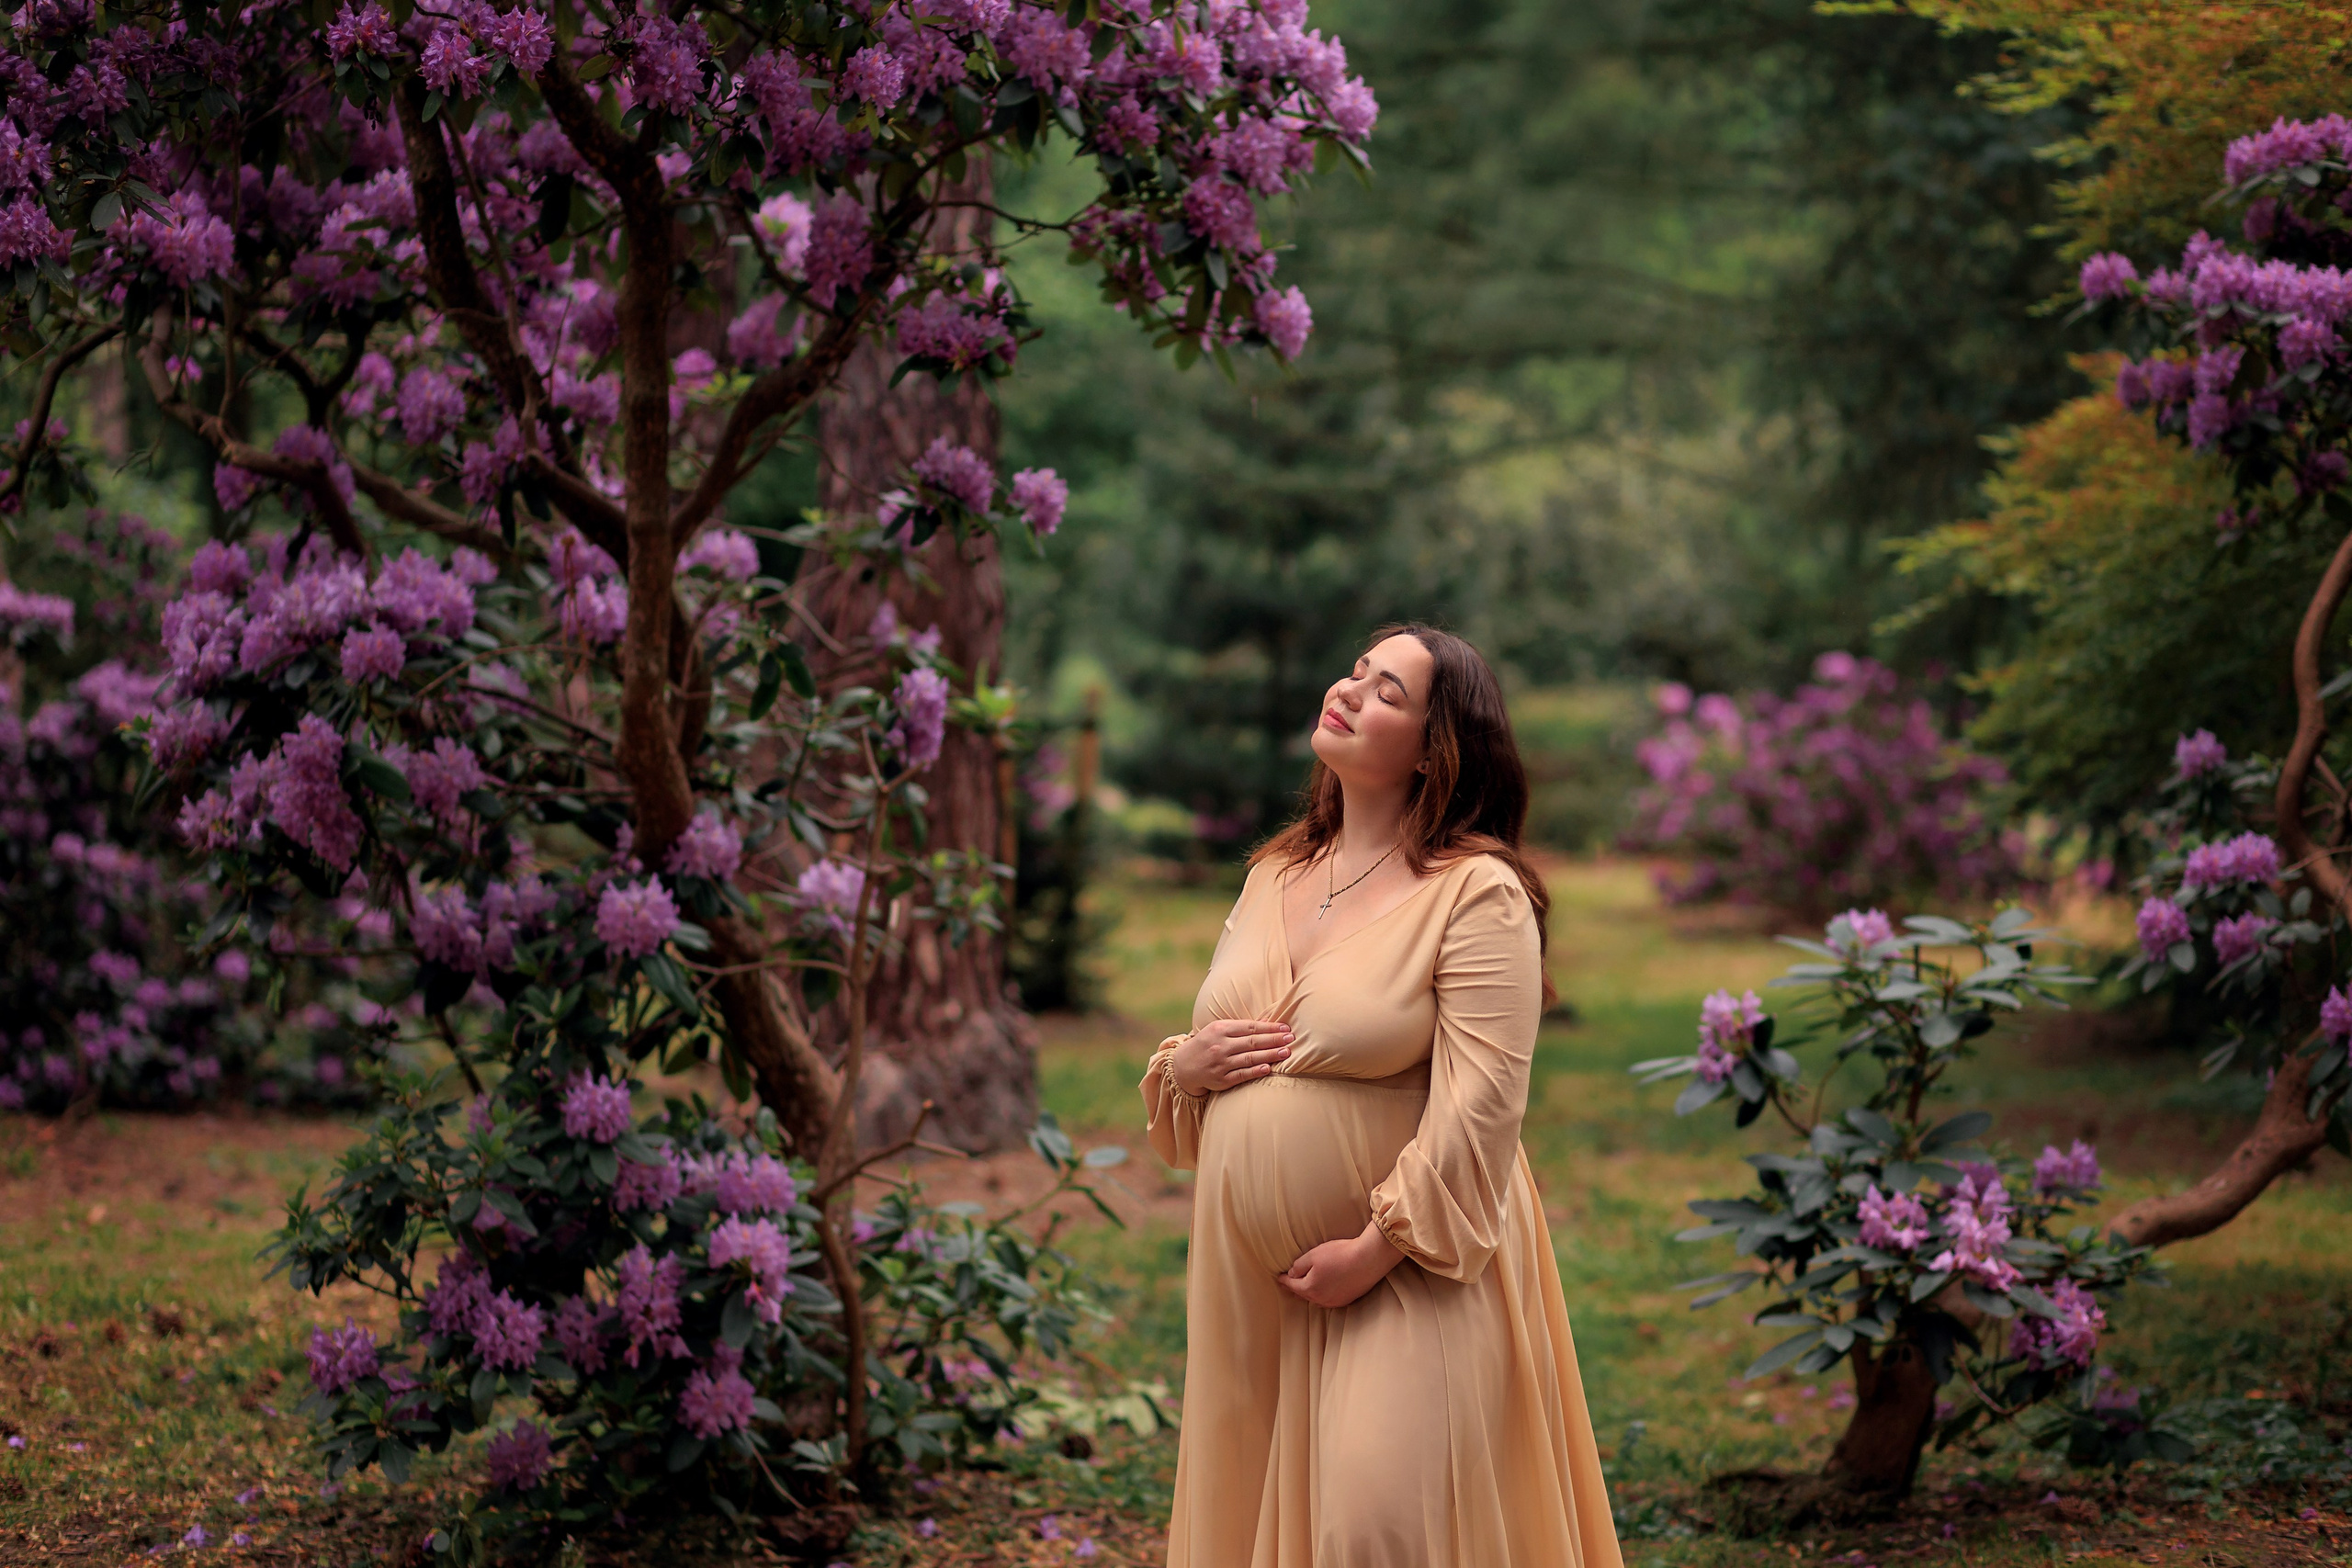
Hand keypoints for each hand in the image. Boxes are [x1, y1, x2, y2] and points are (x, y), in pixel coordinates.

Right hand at [1170, 1017, 1293, 1094]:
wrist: (1183, 1066)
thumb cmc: (1206, 1044)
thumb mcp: (1218, 1029)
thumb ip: (1240, 1027)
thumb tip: (1267, 1022)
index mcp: (1220, 1029)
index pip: (1250, 1027)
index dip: (1270, 1027)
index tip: (1286, 1027)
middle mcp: (1220, 1046)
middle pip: (1253, 1042)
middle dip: (1274, 1040)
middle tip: (1291, 1039)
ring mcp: (1220, 1063)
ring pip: (1249, 1058)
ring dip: (1270, 1055)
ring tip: (1286, 1052)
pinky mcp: (1221, 1080)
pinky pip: (1241, 1075)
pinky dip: (1255, 1071)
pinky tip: (1268, 1068)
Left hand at [1276, 1221, 1404, 1308]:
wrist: (1368, 1260)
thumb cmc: (1340, 1254)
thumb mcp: (1314, 1255)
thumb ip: (1299, 1266)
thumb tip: (1292, 1274)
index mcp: (1310, 1288)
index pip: (1292, 1285)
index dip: (1285, 1280)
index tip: (1279, 1278)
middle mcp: (1321, 1299)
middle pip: (1303, 1294)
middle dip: (1295, 1288)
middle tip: (1288, 1284)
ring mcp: (1335, 1301)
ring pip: (1316, 1299)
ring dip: (1309, 1293)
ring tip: (1303, 1288)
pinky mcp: (1347, 1299)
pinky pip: (1328, 1300)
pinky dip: (1322, 1295)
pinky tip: (1323, 1290)